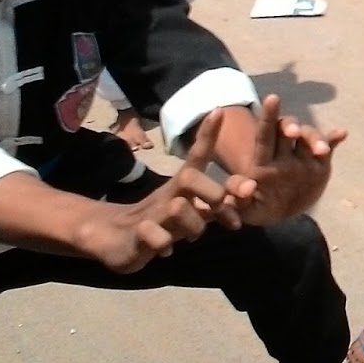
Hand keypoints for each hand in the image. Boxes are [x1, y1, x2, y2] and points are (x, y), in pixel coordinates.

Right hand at [75, 111, 241, 273]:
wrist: (115, 238)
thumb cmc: (163, 221)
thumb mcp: (193, 211)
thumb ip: (219, 205)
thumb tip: (248, 193)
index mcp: (182, 185)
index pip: (196, 155)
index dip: (207, 135)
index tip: (219, 111)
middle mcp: (168, 194)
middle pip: (190, 178)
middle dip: (213, 194)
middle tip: (227, 217)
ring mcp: (152, 213)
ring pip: (178, 208)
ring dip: (194, 226)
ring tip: (192, 237)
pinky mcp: (138, 234)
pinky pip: (155, 238)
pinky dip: (164, 245)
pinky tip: (166, 251)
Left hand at [224, 95, 346, 225]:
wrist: (279, 212)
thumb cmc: (257, 208)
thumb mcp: (246, 209)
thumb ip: (239, 200)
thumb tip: (247, 188)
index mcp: (263, 161)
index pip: (265, 135)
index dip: (268, 116)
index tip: (272, 98)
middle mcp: (284, 153)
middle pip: (287, 130)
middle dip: (291, 126)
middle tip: (293, 132)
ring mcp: (303, 157)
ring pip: (309, 138)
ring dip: (316, 140)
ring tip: (322, 151)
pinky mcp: (320, 164)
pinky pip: (329, 148)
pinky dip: (334, 139)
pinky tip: (342, 133)